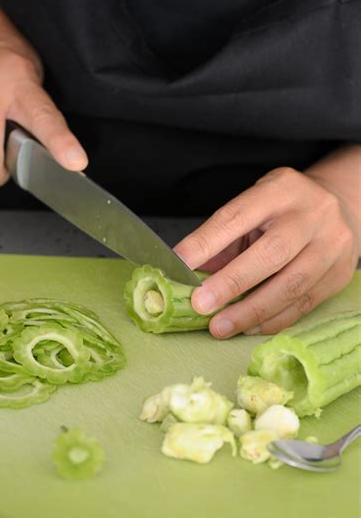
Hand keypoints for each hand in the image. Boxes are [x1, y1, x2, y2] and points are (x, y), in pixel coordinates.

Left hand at [174, 163, 359, 337]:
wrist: (340, 206)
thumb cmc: (282, 212)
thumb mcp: (253, 209)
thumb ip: (222, 239)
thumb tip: (185, 275)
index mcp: (280, 189)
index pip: (236, 216)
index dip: (205, 243)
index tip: (178, 266)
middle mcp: (312, 214)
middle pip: (271, 253)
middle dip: (232, 282)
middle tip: (201, 304)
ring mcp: (331, 245)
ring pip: (291, 285)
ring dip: (250, 311)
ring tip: (220, 326)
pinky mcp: (338, 275)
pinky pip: (303, 305)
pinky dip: (271, 320)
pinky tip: (248, 327)